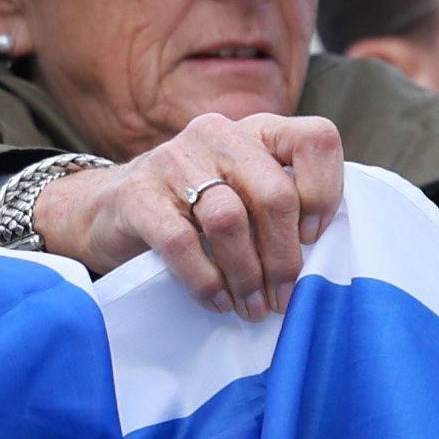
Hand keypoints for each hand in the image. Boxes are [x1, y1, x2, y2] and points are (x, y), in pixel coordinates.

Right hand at [28, 111, 344, 318]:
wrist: (110, 211)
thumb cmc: (196, 212)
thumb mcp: (245, 195)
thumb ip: (283, 207)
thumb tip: (328, 257)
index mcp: (258, 130)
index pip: (316, 138)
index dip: (325, 192)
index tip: (313, 239)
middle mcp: (219, 134)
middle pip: (274, 193)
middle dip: (284, 257)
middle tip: (282, 297)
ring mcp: (174, 158)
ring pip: (230, 220)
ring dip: (247, 275)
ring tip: (252, 308)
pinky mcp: (137, 192)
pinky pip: (181, 241)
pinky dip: (205, 279)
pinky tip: (216, 301)